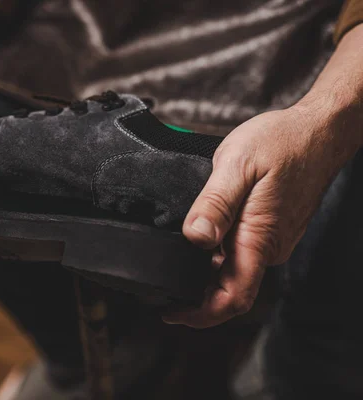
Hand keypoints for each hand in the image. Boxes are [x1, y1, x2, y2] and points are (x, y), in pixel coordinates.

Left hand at [164, 102, 359, 327]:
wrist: (318, 131)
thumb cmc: (282, 142)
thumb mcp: (238, 164)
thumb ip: (215, 203)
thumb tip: (194, 237)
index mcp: (259, 238)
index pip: (233, 297)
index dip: (200, 314)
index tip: (171, 313)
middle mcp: (268, 247)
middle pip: (229, 288)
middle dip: (195, 296)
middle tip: (160, 288)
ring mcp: (271, 239)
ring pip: (234, 270)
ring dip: (204, 275)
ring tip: (172, 263)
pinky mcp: (271, 229)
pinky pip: (241, 253)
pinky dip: (216, 256)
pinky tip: (198, 240)